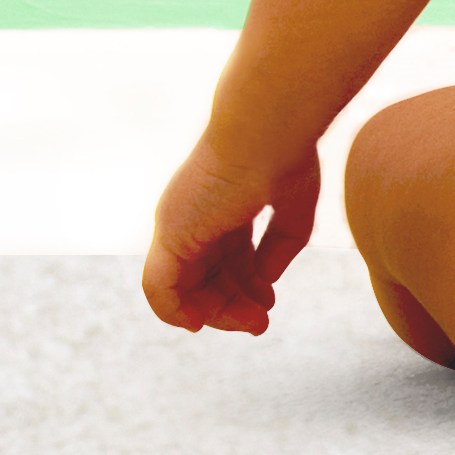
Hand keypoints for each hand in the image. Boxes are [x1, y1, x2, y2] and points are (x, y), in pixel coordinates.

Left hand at [145, 140, 320, 335]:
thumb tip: (265, 281)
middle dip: (232, 303)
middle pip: (206, 275)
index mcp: (220, 205)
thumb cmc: (285, 156)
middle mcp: (193, 217)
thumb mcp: (295, 206)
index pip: (225, 257)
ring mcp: (178, 226)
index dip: (246, 284)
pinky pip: (159, 288)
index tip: (269, 302)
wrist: (267, 130)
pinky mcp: (172, 236)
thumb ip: (280, 245)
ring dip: (214, 312)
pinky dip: (174, 311)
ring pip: (184, 287)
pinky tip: (198, 324)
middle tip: (261, 324)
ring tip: (252, 324)